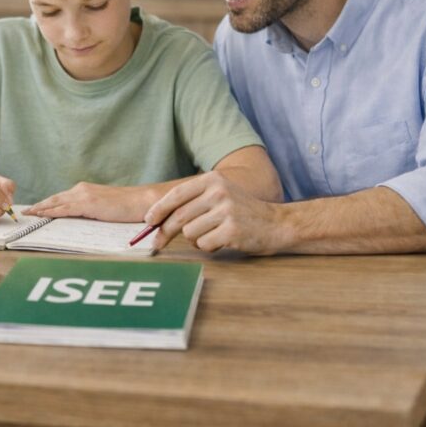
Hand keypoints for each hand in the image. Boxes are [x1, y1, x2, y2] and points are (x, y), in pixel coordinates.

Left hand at [25, 182, 150, 222]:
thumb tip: (79, 220)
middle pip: (54, 199)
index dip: (46, 203)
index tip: (35, 208)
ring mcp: (84, 195)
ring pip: (56, 203)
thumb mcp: (104, 208)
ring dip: (41, 208)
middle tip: (25, 211)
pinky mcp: (88, 204)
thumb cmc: (128, 207)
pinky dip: (51, 212)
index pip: (61, 198)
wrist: (142, 201)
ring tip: (29, 214)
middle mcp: (82, 189)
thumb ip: (91, 210)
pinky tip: (42, 215)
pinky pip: (65, 209)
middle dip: (39, 205)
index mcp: (85, 190)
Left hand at [145, 171, 287, 254]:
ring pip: (190, 233)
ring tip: (211, 234)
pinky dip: (209, 247)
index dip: (159, 209)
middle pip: (179, 216)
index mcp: (213, 180)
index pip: (177, 195)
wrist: (277, 223)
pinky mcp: (232, 230)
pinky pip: (204, 244)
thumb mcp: (220, 195)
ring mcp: (226, 211)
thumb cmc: (242, 212)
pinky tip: (223, 240)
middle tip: (157, 243)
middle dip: (165, 232)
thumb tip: (158, 219)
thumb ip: (193, 202)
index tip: (148, 221)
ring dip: (195, 240)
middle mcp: (219, 192)